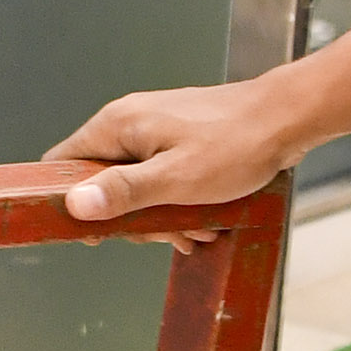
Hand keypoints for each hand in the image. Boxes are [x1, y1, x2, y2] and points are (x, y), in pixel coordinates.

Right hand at [46, 73, 316, 244]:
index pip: (63, 165)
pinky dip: (176, 202)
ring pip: (135, 184)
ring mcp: (154, 128)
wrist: (287, 117)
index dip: (70, 202)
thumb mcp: (176, 179)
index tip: (96, 231)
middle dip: (130, 217)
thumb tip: (75, 205)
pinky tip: (201, 218)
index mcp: (117, 125)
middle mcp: (128, 121)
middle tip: (166, 232)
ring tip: (195, 227)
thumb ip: (124, 192)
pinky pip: (160, 177)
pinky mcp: (176, 137)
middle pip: (101, 182)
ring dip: (159, 215)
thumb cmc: (237, 145)